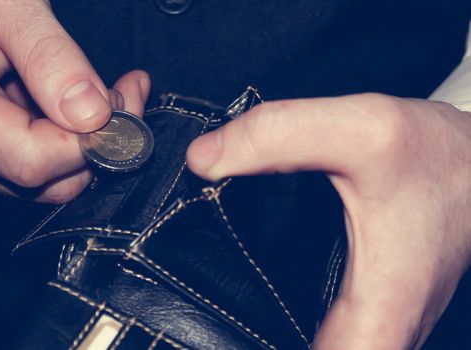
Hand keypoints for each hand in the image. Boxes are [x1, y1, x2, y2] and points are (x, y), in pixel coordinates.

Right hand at [0, 0, 149, 203]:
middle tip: (119, 92)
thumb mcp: (2, 4)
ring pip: (44, 184)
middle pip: (48, 182)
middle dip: (97, 140)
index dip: (90, 136)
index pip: (35, 161)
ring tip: (82, 90)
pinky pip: (24, 174)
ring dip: (77, 141)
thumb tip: (94, 114)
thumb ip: (48, 56)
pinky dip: (52, 145)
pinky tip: (50, 105)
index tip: (121, 98)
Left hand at [187, 93, 470, 348]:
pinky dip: (295, 318)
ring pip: (319, 348)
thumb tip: (203, 159)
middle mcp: (382, 331)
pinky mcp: (374, 300)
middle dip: (262, 345)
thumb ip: (278, 137)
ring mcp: (380, 319)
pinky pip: (330, 327)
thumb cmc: (437, 155)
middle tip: (207, 329)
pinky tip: (262, 288)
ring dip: (279, 338)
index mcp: (380, 315)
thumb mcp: (359, 131)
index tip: (228, 341)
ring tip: (223, 312)